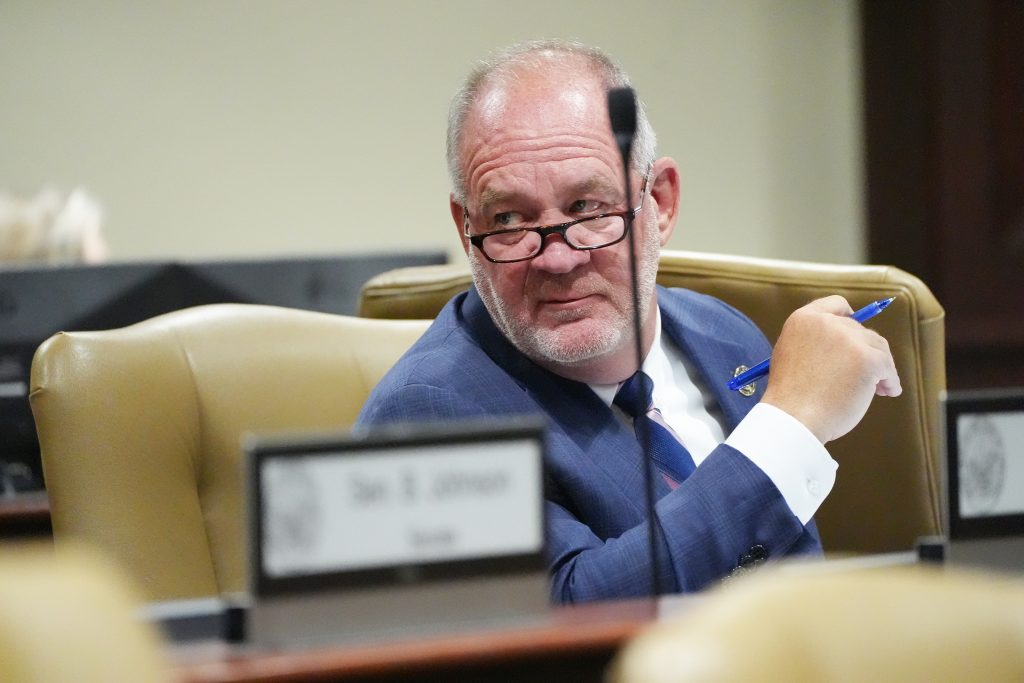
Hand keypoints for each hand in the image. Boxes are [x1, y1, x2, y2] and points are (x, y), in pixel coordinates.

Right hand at [761, 295, 901, 442]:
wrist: (795, 418)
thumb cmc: (791, 398)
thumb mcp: (791, 356)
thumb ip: (814, 343)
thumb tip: (844, 347)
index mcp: (803, 320)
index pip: (835, 305)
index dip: (848, 316)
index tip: (855, 331)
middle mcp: (826, 323)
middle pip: (860, 330)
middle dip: (865, 351)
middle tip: (867, 375)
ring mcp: (848, 339)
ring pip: (878, 347)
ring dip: (881, 366)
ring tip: (878, 388)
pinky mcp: (868, 358)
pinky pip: (888, 367)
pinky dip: (890, 381)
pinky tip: (888, 392)